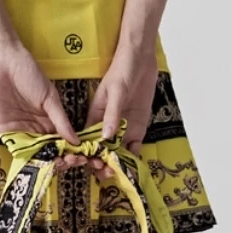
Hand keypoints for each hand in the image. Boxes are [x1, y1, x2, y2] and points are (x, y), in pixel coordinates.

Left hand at [0, 40, 80, 168]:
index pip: (60, 140)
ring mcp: (20, 130)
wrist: (3, 62)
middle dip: (59, 159)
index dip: (69, 151)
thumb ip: (60, 119)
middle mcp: (35, 126)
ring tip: (56, 165)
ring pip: (34, 153)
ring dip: (45, 161)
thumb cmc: (28, 72)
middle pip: (48, 150)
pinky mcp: (4, 131)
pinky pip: (16, 148)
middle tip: (69, 163)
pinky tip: (37, 163)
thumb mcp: (49, 96)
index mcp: (48, 118)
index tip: (79, 158)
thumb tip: (76, 141)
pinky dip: (26, 157)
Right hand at [84, 46, 158, 179]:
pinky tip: (135, 164)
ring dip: (118, 162)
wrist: (141, 58)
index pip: (89, 138)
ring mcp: (123, 125)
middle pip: (103, 148)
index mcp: (95, 113)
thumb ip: (112, 114)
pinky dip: (134, 155)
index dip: (90, 153)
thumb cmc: (122, 69)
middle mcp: (108, 122)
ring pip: (118, 149)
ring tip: (120, 174)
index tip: (94, 165)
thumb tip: (106, 138)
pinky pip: (134, 144)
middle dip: (103, 162)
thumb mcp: (116, 90)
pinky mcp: (137, 125)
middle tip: (108, 173)